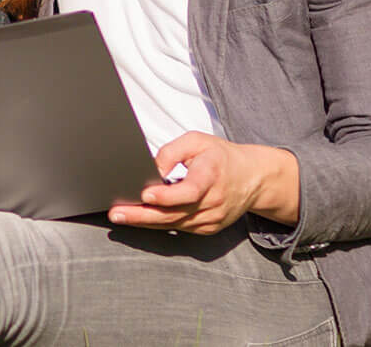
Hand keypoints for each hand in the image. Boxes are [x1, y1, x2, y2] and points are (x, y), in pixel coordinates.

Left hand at [106, 132, 298, 234]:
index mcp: (212, 175)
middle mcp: (214, 201)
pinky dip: (159, 224)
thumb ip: (171, 152)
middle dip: (142, 214)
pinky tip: (140, 219)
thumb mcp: (197, 141)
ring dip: (145, 222)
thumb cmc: (221, 157)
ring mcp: (212, 218)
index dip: (167, 196)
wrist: (253, 178)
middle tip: (117, 213)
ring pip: (174, 223)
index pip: (190, 191)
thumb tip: (151, 169)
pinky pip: (179, 228)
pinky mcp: (208, 227)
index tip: (145, 194)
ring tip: (121, 216)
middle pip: (175, 213)